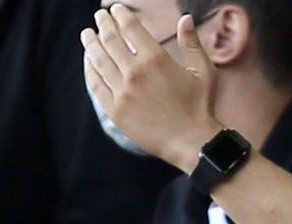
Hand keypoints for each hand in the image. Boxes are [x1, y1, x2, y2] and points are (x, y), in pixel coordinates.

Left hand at [82, 5, 220, 171]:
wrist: (191, 143)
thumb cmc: (200, 108)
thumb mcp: (203, 72)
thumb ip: (192, 44)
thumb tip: (185, 19)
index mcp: (156, 59)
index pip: (130, 28)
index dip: (120, 15)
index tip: (116, 9)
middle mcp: (135, 73)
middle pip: (111, 40)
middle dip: (103, 24)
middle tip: (99, 17)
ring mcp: (122, 93)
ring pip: (99, 61)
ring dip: (91, 44)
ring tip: (87, 35)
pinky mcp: (116, 111)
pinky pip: (96, 85)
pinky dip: (90, 70)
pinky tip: (89, 62)